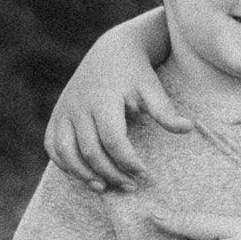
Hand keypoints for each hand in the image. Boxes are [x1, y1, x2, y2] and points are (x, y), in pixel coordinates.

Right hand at [46, 35, 190, 192]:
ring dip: (83, 174)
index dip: (128, 161)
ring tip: (104, 188)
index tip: (145, 174)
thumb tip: (189, 128)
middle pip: (90, 151)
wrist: (111, 51)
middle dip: (110, 174)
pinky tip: (85, 175)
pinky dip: (64, 163)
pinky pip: (51, 145)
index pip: (113, 140)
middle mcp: (79, 106)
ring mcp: (64, 110)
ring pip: (66, 152)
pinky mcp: (57, 114)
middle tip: (131, 187)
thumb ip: (165, 111)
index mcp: (103, 99)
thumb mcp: (152, 88)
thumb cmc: (135, 73)